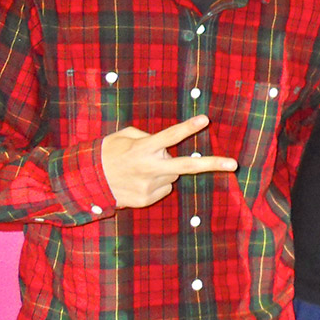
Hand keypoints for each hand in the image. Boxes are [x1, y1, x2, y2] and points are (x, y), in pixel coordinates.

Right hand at [100, 115, 237, 208]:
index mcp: (143, 148)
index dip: (187, 127)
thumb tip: (166, 146)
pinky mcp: (147, 200)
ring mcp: (149, 186)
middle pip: (187, 165)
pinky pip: (163, 188)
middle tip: (234, 164)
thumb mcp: (124, 136)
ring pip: (173, 175)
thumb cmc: (107, 153)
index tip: (205, 119)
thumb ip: (148, 135)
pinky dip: (156, 183)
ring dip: (164, 170)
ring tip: (141, 169)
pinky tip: (138, 181)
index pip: (169, 136)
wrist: (85, 183)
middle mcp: (149, 168)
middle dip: (212, 164)